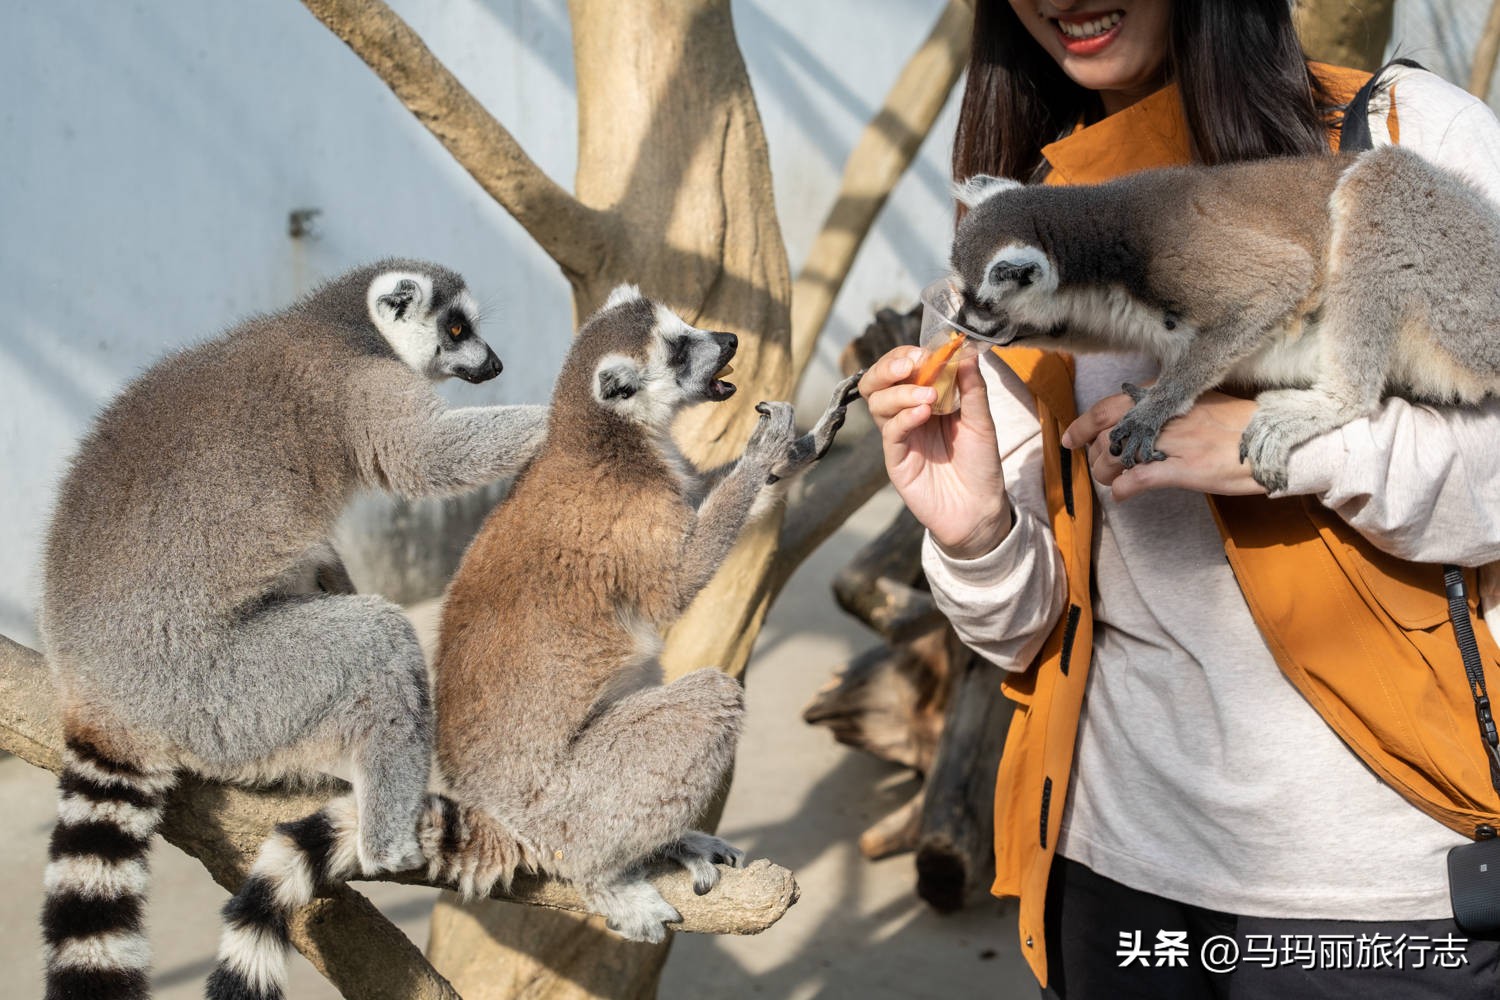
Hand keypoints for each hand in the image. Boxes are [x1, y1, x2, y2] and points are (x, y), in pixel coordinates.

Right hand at [859, 346, 1010, 558]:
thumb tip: (965, 351)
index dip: (908, 355)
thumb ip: (971, 388)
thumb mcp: (981, 420)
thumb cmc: (980, 464)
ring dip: (901, 392)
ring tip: (928, 396)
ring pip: (878, 403)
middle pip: (877, 382)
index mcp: (925, 399)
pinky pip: (890, 433)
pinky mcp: (897, 460)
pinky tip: (923, 413)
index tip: (926, 352)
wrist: (980, 509)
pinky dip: (904, 417)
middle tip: (910, 364)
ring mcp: (899, 437)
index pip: (903, 367)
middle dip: (888, 366)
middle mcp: (906, 414)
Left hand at [1062, 389, 1265, 500]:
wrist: (1278, 439)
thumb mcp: (1201, 403)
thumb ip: (1169, 408)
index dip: (1083, 424)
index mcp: (1168, 396)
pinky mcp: (1187, 469)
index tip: (1070, 438)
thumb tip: (1139, 419)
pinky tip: (1122, 495)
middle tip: (1095, 467)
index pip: (1110, 406)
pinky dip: (1123, 489)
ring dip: (1107, 473)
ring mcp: (1176, 441)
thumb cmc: (1242, 424)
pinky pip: (1141, 478)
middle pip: (1108, 433)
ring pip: (1119, 455)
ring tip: (1113, 481)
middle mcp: (1167, 415)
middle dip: (1093, 453)